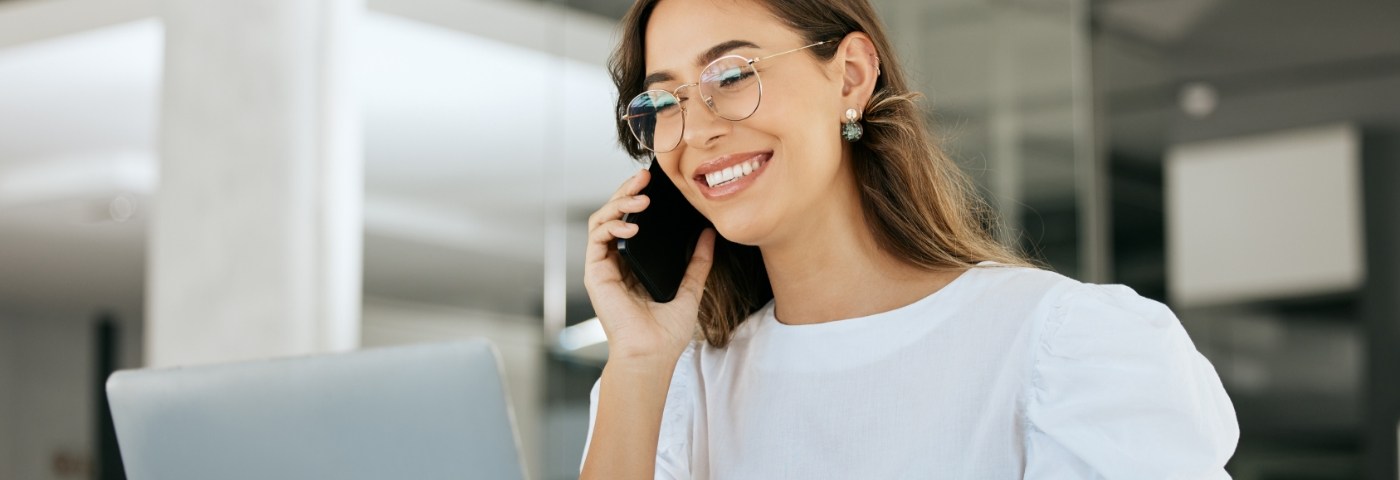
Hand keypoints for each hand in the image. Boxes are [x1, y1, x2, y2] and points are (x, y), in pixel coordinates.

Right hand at [583, 167, 716, 365]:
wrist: (652, 353)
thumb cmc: (667, 331)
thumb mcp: (691, 288)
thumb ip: (698, 261)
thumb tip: (708, 233)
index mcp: (635, 263)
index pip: (633, 220)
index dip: (640, 198)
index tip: (656, 183)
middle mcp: (617, 261)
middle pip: (615, 213)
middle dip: (627, 191)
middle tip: (644, 176)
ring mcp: (604, 265)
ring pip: (602, 219)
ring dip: (618, 202)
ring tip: (641, 198)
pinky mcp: (594, 272)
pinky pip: (596, 237)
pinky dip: (612, 224)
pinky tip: (632, 225)